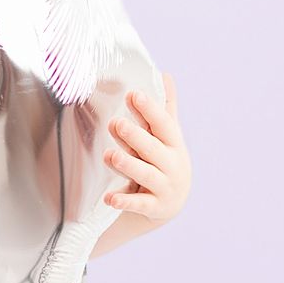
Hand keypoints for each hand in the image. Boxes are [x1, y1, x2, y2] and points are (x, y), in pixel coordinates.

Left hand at [102, 72, 189, 224]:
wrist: (171, 202)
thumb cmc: (164, 160)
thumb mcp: (166, 136)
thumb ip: (164, 108)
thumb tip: (165, 75)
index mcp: (174, 144)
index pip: (163, 124)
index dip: (149, 109)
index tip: (133, 94)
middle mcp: (172, 164)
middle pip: (153, 149)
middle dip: (135, 136)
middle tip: (116, 123)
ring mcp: (164, 187)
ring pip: (146, 174)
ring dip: (128, 165)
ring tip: (110, 156)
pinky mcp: (154, 207)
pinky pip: (139, 204)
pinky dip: (125, 201)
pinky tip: (110, 198)